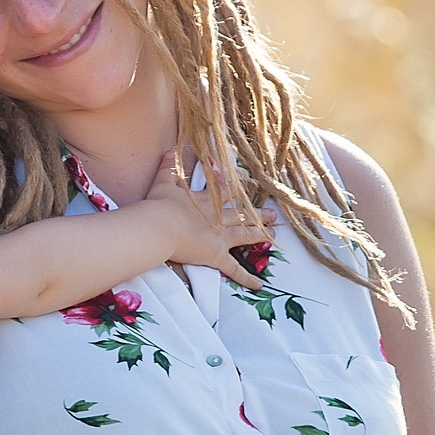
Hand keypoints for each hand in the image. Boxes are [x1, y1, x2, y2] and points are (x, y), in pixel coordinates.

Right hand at [141, 151, 270, 289]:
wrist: (159, 226)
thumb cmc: (159, 206)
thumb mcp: (163, 182)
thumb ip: (168, 166)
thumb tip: (170, 149)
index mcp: (206, 200)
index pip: (228, 192)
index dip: (240, 189)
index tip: (251, 186)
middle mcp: (218, 217)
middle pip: (243, 214)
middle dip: (258, 214)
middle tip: (272, 214)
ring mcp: (220, 236)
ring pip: (246, 235)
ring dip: (261, 235)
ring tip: (275, 234)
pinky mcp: (216, 255)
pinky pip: (234, 269)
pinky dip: (247, 278)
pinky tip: (259, 285)